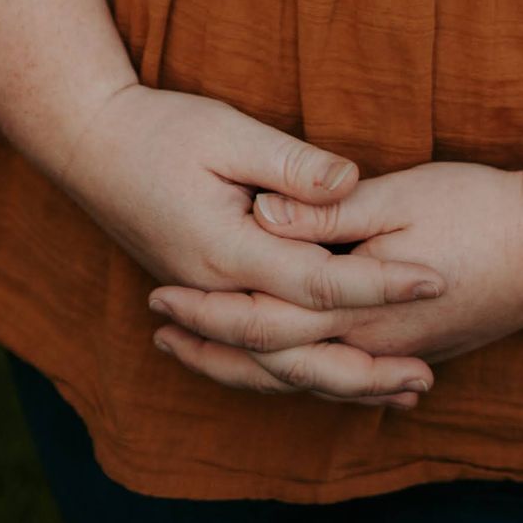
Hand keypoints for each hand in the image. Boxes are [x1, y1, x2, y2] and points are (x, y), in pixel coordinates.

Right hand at [62, 84, 445, 407]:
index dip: (380, 282)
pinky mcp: (207, 297)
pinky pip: (258, 353)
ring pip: (277, 365)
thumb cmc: (159, 128)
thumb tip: (351, 182)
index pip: (319, 279)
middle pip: (300, 350)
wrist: (87, 146)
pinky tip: (336, 375)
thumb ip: (290, 165)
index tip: (434, 279)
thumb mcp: (227, 132)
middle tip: (429, 379)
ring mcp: (208, 300)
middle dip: (366, 367)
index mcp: (228, 251)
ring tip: (399, 394)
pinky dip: (300, 370)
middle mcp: (218, 291)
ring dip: (338, 382)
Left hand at [147, 159, 522, 393]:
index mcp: (357, 309)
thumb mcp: (398, 196)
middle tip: (161, 331)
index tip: (158, 296)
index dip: (207, 311)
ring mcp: (397, 353)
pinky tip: (287, 359)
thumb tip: (260, 217)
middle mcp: (370, 346)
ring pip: (307, 375)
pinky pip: (342, 373)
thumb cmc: (480, 208)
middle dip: (216, 347)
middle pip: (275, 362)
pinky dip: (300, 369)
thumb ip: (325, 215)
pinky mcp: (418, 348)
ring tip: (206, 349)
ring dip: (252, 363)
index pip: (263, 322)